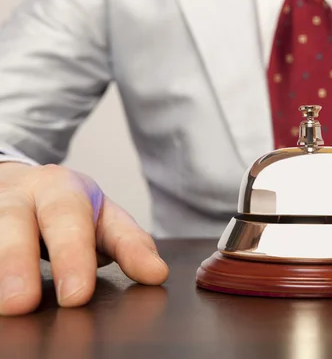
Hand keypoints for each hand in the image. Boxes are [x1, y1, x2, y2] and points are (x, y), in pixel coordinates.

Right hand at [0, 163, 168, 315]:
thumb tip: (156, 275)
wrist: (24, 186)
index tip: (77, 295)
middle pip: (15, 222)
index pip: (69, 217)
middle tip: (25, 303)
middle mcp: (21, 195)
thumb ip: (130, 244)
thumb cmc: (71, 210)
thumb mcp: (105, 219)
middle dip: (19, 262)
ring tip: (6, 305)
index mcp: (61, 188)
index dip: (73, 255)